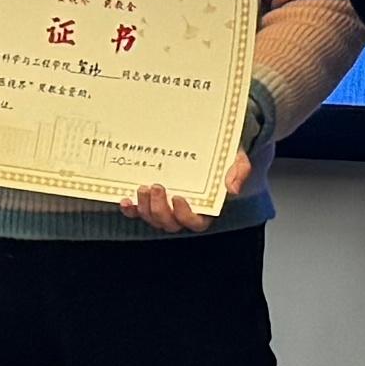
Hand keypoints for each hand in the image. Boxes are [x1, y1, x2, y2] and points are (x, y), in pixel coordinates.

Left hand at [131, 146, 256, 235]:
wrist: (209, 142)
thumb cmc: (224, 154)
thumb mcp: (237, 159)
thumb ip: (238, 172)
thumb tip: (231, 188)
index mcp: (205, 208)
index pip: (196, 222)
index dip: (185, 215)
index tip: (178, 198)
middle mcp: (183, 212)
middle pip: (170, 224)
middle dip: (159, 210)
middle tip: (156, 187)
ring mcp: (165, 207)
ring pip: (153, 219)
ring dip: (145, 208)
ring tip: (142, 187)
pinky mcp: (150, 200)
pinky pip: (138, 212)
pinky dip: (131, 210)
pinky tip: (125, 200)